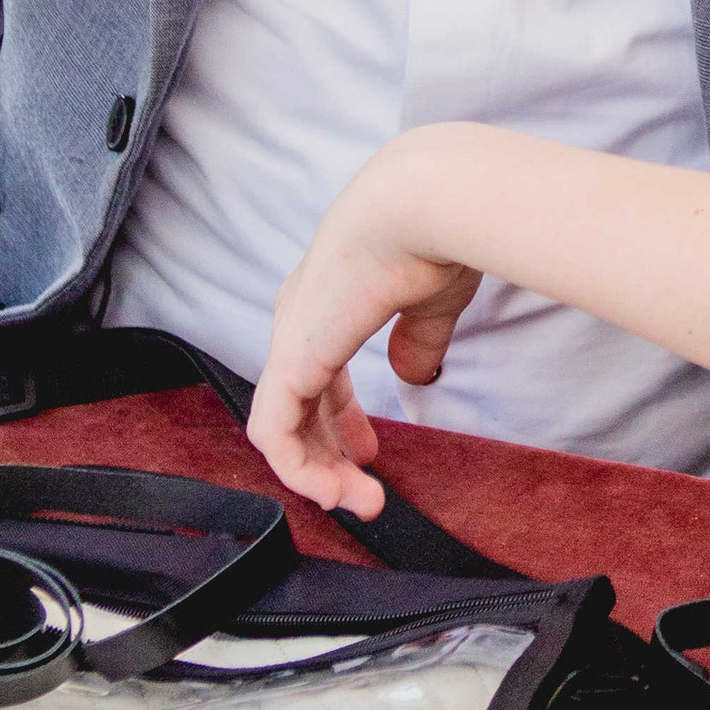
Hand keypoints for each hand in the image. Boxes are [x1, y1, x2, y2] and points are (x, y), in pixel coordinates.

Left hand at [248, 133, 489, 518]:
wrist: (422, 206)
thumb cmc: (434, 237)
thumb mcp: (431, 302)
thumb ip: (418, 340)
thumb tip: (413, 376)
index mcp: (329, 299)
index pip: (316, 372)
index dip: (340, 418)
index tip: (371, 451)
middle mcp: (299, 318)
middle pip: (297, 405)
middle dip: (330, 455)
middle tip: (364, 492)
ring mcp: (290, 339)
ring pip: (283, 426)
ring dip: (320, 472)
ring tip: (361, 502)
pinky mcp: (289, 360)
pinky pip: (274, 432)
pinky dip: (300, 469)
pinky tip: (334, 489)